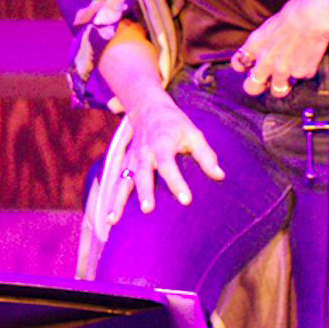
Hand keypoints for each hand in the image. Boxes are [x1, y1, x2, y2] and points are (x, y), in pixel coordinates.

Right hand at [108, 92, 224, 224]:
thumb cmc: (175, 124)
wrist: (147, 108)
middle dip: (144, 192)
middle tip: (147, 209)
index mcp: (162, 144)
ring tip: (113, 219)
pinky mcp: (125, 164)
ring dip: (117, 200)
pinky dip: (110, 198)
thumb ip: (206, 155)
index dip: (177, 182)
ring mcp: (131, 159)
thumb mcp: (194, 134)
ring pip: (123, 180)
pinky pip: (117, 182)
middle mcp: (144, 153)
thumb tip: (220, 176)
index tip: (186, 199)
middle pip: (142, 174)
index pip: (168, 164)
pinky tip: (109, 217)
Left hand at [233, 0, 328, 96]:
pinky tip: (308, 59)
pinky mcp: (301, 73)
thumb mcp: (268, 27)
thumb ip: (262, 44)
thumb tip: (262, 53)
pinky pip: (301, 79)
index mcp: (255, 46)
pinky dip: (304, 72)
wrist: (313, 16)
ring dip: (282, 86)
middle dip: (257, 86)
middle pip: (251, 88)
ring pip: (277, 91)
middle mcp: (265, 61)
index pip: (238, 65)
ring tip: (290, 77)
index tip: (250, 67)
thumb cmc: (294, 14)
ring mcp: (283, 70)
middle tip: (265, 82)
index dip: (244, 68)